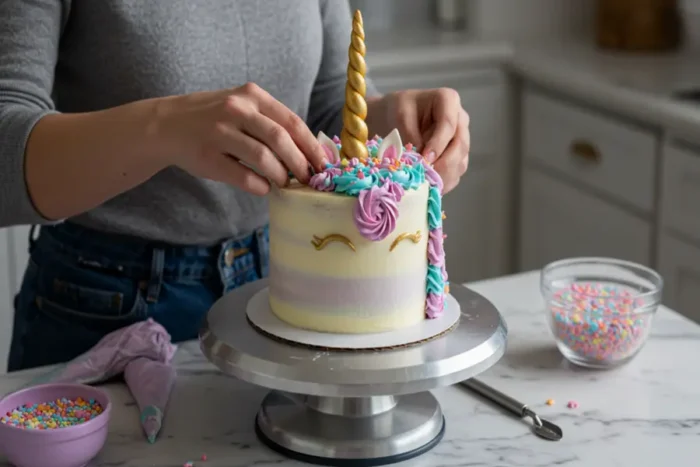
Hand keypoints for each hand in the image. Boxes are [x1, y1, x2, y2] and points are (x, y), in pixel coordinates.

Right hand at [156, 83, 326, 194]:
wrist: (167, 124)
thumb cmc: (215, 118)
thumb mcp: (243, 106)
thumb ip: (272, 122)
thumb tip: (310, 152)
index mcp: (251, 96)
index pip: (291, 122)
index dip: (312, 145)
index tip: (325, 163)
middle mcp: (236, 110)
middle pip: (280, 139)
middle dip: (301, 163)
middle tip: (310, 178)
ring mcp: (219, 132)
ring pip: (263, 158)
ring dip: (281, 175)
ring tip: (286, 183)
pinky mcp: (208, 157)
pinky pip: (243, 176)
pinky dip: (260, 185)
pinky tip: (264, 188)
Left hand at [367, 88, 469, 193]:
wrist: (397, 119)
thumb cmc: (399, 111)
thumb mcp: (400, 115)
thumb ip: (411, 134)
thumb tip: (421, 160)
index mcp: (449, 101)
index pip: (449, 124)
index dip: (438, 144)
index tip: (425, 159)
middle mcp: (460, 120)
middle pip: (460, 145)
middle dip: (444, 164)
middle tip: (427, 177)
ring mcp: (460, 140)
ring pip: (460, 162)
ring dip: (445, 176)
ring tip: (427, 185)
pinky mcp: (456, 158)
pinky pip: (456, 173)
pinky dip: (444, 182)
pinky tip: (429, 187)